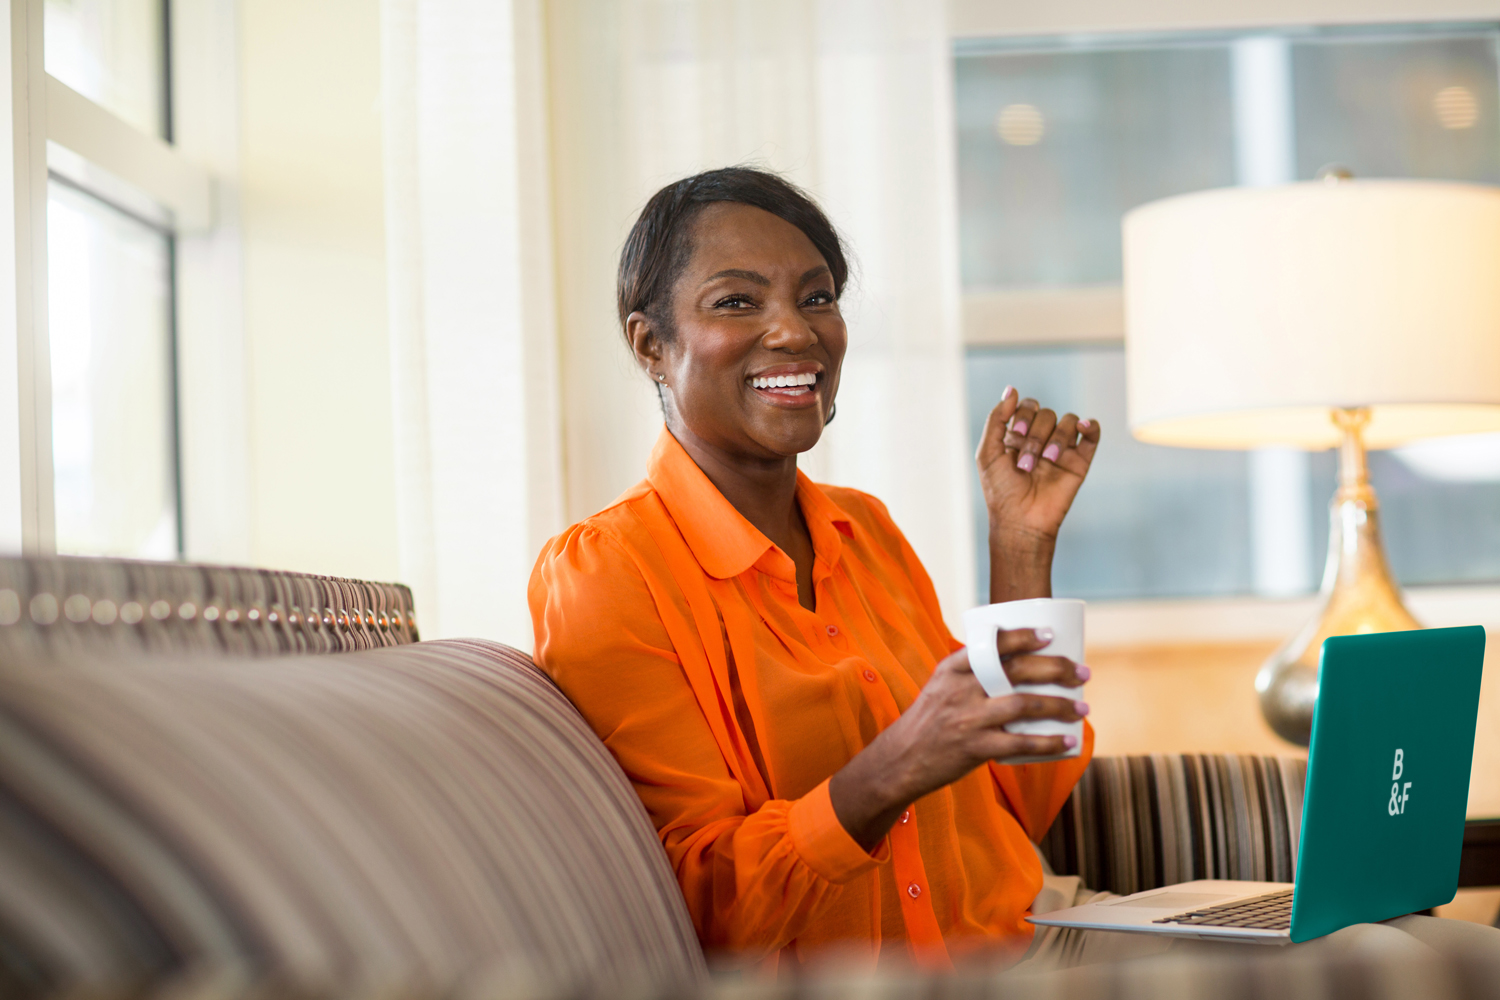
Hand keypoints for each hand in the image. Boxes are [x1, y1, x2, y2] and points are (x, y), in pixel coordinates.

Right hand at [828, 628, 1089, 850]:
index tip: (1050, 635)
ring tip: (1083, 706)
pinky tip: (1068, 740)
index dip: (1023, 637)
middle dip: (1055, 668)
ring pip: (1023, 705)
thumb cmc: (929, 720)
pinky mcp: (975, 748)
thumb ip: (971, 673)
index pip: (991, 645)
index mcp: (952, 669)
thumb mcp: (941, 686)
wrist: (901, 759)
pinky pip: (1020, 744)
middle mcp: (960, 690)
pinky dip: (1048, 742)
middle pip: (1016, 671)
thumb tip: (1017, 661)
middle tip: (1082, 672)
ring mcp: (967, 719)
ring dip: (1059, 705)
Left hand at [975, 388, 1099, 600]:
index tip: (1014, 438)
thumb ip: (996, 419)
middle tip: (1026, 462)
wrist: (1021, 522)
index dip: (1022, 415)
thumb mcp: (987, 452)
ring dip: (1056, 438)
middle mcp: (1041, 439)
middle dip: (1035, 435)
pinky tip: (1082, 427)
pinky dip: (1090, 425)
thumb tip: (1011, 389)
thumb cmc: (1001, 491)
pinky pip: (1092, 433)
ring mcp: (1062, 449)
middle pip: (1046, 413)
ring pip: (1067, 421)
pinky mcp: (1080, 460)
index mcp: (1018, 435)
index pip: (1027, 406)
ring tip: (1046, 462)